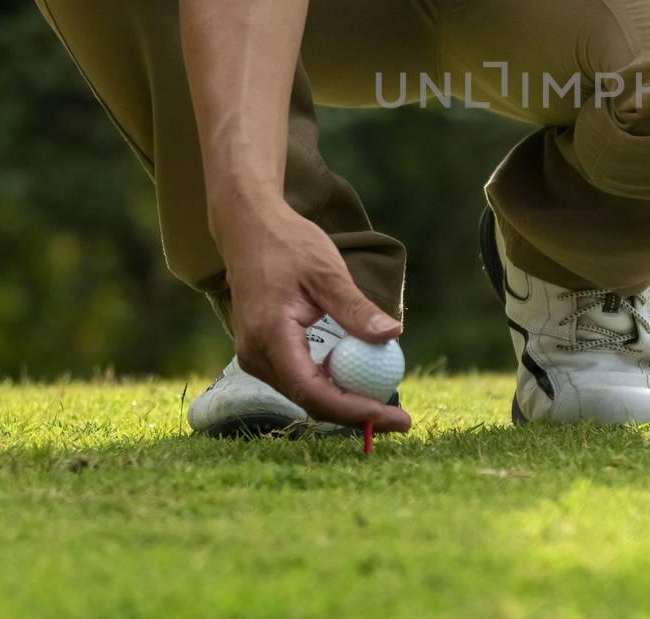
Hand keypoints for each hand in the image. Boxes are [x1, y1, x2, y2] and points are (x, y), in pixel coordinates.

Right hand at [213, 199, 409, 432]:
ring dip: (345, 402)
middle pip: (310, 401)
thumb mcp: (327, 272)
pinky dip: (331, 385)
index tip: (394, 418)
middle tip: (401, 420)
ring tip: (387, 405)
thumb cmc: (288, 245)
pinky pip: (299, 379)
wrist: (248, 229)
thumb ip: (355, 308)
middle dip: (356, 415)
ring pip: (305, 394)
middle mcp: (256, 354)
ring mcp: (255, 356)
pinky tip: (360, 382)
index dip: (355, 411)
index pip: (314, 391)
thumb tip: (393, 335)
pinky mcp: (262, 352)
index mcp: (271, 336)